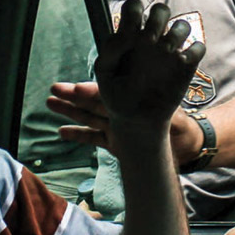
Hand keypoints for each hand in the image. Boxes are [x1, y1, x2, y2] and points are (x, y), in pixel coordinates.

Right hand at [52, 82, 202, 163]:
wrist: (184, 146)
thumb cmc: (182, 126)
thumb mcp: (175, 118)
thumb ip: (165, 114)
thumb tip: (158, 107)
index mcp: (136, 98)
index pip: (112, 91)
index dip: (94, 91)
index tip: (78, 89)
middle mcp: (123, 108)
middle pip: (94, 101)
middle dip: (74, 96)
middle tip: (54, 88)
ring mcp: (117, 125)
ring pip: (89, 116)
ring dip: (70, 110)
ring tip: (50, 102)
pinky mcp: (115, 142)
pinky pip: (94, 138)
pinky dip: (78, 135)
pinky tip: (61, 132)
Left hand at [93, 0, 206, 127]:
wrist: (136, 119)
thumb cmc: (117, 93)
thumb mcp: (105, 70)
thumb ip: (111, 47)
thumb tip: (128, 32)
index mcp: (131, 36)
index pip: (134, 7)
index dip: (134, 10)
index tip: (130, 31)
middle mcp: (152, 40)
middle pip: (162, 9)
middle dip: (157, 19)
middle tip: (148, 40)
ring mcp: (171, 52)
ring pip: (184, 25)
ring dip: (176, 33)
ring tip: (165, 52)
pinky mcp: (186, 66)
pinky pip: (199, 47)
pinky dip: (193, 51)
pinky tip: (181, 63)